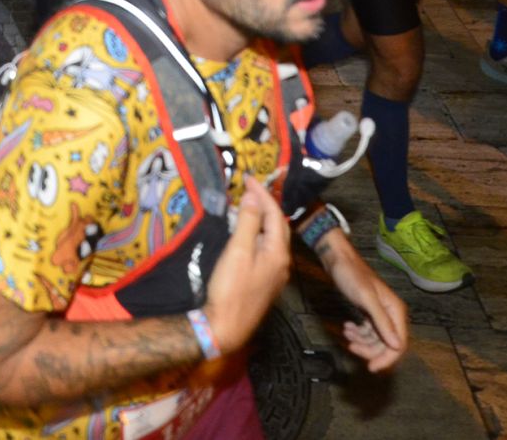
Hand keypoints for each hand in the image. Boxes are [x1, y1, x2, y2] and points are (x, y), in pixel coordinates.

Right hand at [202, 176, 289, 352]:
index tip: (248, 179)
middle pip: (277, 226)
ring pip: (271, 239)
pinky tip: (245, 235)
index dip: (262, 194)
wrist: (226, 328)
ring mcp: (274, 276)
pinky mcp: (264, 284)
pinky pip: (264, 251)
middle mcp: (281, 263)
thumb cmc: (231, 289)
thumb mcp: (238, 251)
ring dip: (260, 220)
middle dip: (264, 205)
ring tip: (245, 206)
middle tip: (248, 189)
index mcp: (278, 253)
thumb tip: (253, 198)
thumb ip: (247, 223)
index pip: (275, 215)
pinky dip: (256, 235)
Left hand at [321, 244, 408, 372]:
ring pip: (375, 340)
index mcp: (396, 311)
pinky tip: (347, 328)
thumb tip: (397, 346)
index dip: (387, 358)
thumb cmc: (352, 277)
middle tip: (351, 348)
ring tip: (347, 333)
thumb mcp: (367, 300)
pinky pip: (367, 332)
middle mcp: (391, 314)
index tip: (371, 368)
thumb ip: (383, 322)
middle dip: (369, 350)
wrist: (338, 261)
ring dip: (361, 341)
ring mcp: (380, 314)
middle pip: (386, 345)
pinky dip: (357, 333)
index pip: (399, 344)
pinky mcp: (369, 313)